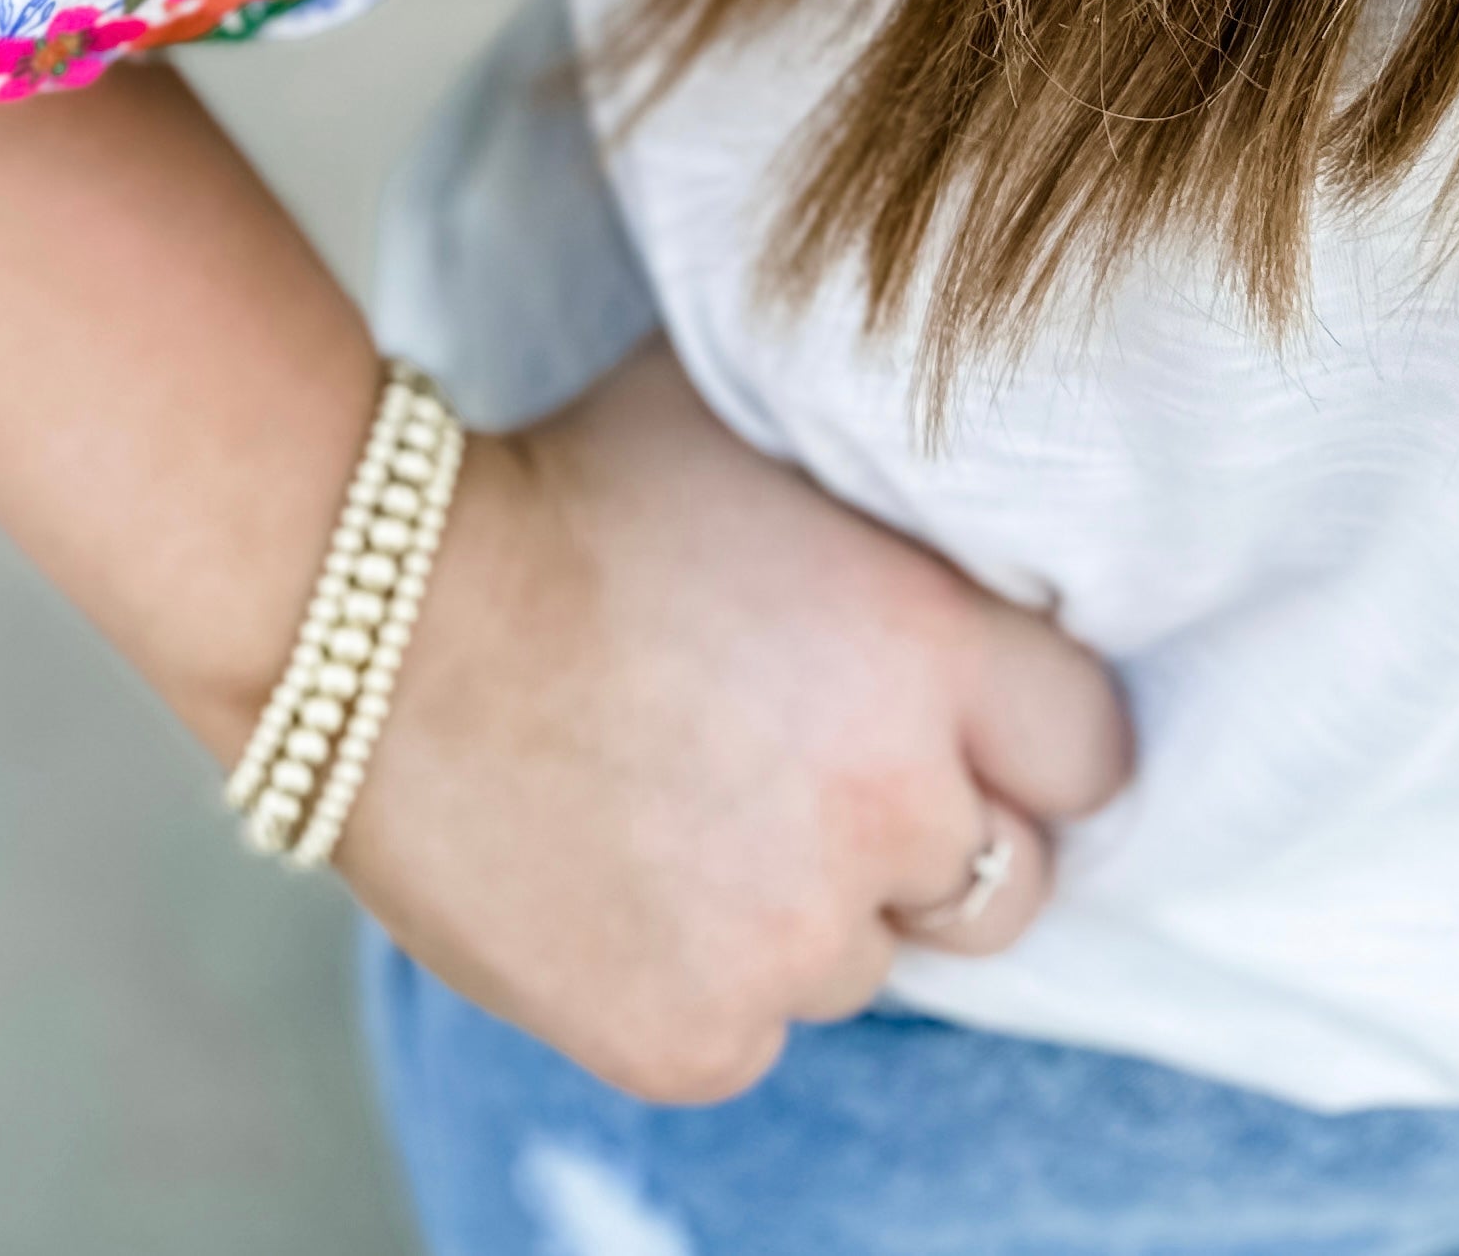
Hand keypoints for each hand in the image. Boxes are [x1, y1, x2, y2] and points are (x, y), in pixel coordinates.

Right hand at [339, 335, 1132, 1105]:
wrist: (368, 615)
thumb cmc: (560, 484)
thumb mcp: (748, 422)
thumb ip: (876, 465)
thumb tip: (952, 433)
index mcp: (932, 646)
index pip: (1090, 748)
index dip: (1022, 726)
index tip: (950, 705)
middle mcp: (893, 805)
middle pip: (1006, 881)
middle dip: (930, 831)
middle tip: (808, 763)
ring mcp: (793, 939)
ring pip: (865, 961)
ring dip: (804, 903)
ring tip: (678, 797)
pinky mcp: (695, 1036)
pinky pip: (750, 1029)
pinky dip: (701, 973)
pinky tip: (617, 869)